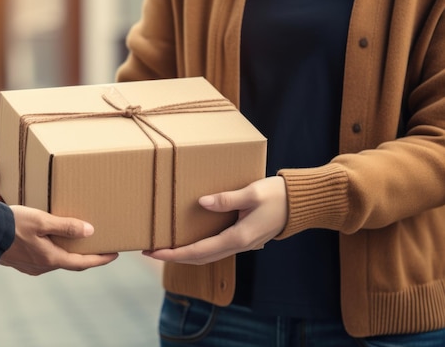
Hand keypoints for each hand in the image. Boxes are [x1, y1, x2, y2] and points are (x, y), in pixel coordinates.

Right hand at [1, 206, 117, 274]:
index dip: (100, 259)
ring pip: (56, 257)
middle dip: (86, 254)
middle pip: (71, 261)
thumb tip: (90, 231)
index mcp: (50, 259)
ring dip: (68, 249)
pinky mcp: (20, 260)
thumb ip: (66, 226)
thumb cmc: (12, 225)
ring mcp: (30, 265)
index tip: (115, 254)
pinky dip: (53, 247)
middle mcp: (41, 266)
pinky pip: (43, 255)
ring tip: (77, 238)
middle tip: (99, 245)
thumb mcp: (42, 221)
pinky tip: (52, 236)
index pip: (83, 262)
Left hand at [143, 176, 287, 264]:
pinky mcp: (243, 238)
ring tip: (165, 247)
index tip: (154, 251)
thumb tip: (202, 202)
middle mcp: (238, 245)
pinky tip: (189, 240)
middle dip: (174, 256)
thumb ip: (226, 199)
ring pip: (207, 255)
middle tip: (150, 251)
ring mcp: (242, 244)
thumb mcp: (252, 193)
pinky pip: (216, 248)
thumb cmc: (278, 196)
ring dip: (185, 254)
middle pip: (199, 258)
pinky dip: (198, 248)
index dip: (174, 253)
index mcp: (238, 237)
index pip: (198, 251)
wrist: (301, 204)